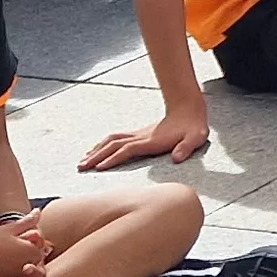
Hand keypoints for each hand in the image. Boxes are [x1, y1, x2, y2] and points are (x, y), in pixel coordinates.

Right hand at [0, 223, 56, 276]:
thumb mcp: (8, 229)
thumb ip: (27, 222)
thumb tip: (39, 212)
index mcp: (30, 250)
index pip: (40, 253)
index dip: (29, 251)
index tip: (15, 249)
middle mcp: (27, 267)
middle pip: (37, 269)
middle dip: (28, 265)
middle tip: (8, 260)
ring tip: (1, 269)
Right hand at [83, 104, 210, 170]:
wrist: (189, 109)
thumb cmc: (193, 127)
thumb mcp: (195, 137)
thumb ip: (186, 148)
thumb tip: (177, 157)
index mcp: (150, 141)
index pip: (126, 149)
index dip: (113, 158)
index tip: (99, 168)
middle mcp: (140, 137)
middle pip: (112, 145)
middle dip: (96, 156)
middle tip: (81, 167)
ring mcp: (138, 134)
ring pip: (111, 140)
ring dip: (96, 150)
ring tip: (83, 161)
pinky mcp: (138, 134)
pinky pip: (115, 139)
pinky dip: (103, 145)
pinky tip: (97, 151)